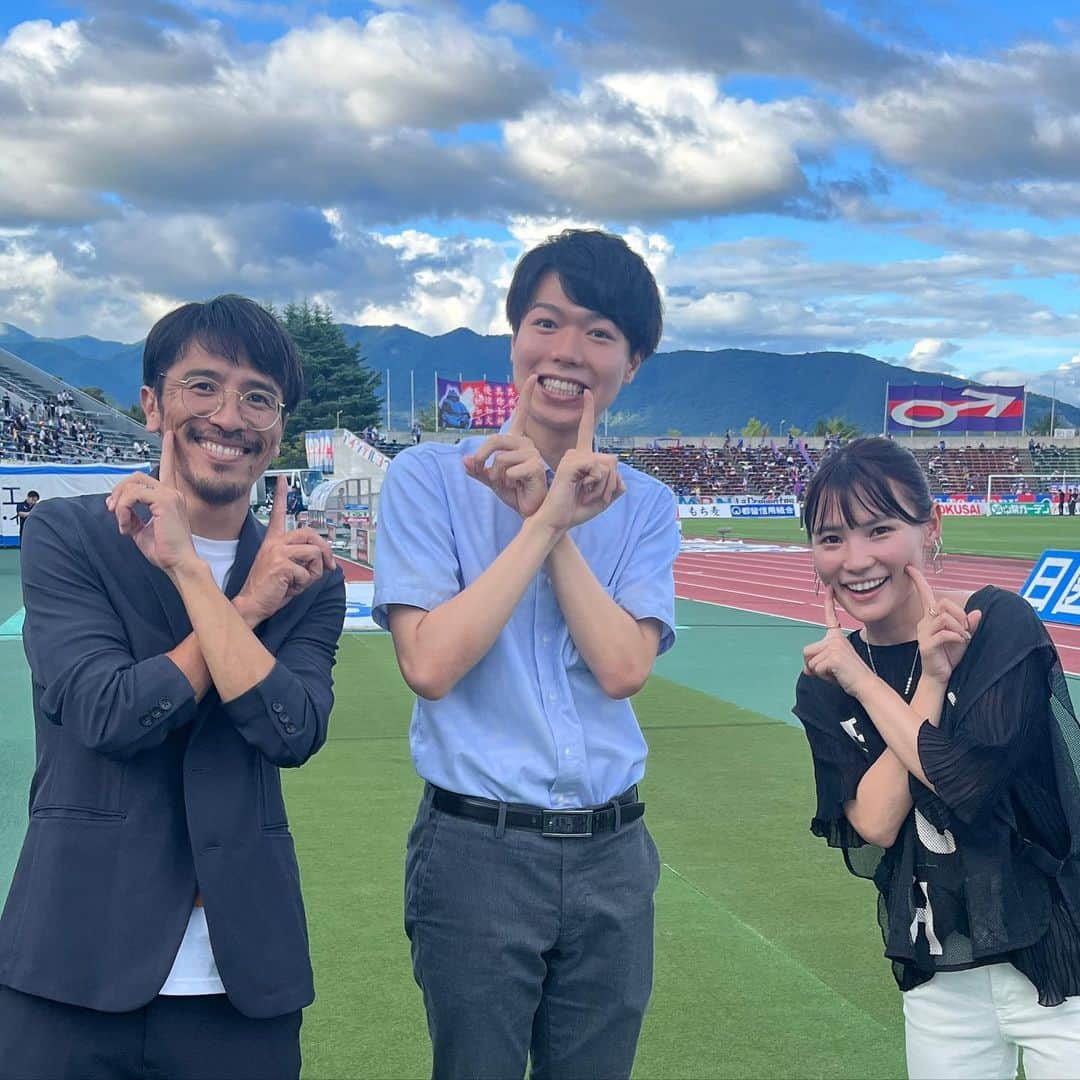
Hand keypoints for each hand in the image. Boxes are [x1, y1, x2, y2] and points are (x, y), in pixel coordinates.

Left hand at [104, 432, 196, 572]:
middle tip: (111, 510)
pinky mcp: (164, 501)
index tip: (168, 434)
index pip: (169, 468)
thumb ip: (132, 516)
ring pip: (133, 483)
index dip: (167, 451)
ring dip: (119, 501)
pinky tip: (124, 523)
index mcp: (171, 497)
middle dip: (119, 490)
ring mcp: (170, 495)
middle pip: (137, 476)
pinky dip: (123, 508)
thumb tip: (118, 509)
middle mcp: (173, 492)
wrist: (178, 563)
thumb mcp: (142, 531)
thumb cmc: (164, 551)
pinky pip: (133, 495)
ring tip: (120, 520)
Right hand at [233, 475, 335, 624]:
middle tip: (330, 567)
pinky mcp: (281, 563)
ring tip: (299, 581)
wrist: (252, 604)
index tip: (283, 478)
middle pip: (310, 533)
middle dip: (325, 551)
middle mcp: (274, 542)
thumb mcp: (290, 569)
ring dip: (314, 572)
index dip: (282, 495)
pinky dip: (305, 583)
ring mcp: (277, 551)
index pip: (279, 513)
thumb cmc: (271, 589)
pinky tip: (289, 588)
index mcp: (273, 541)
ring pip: (314, 552)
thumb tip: (327, 559)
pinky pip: (308, 571)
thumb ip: (303, 558)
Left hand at [463, 375, 547, 516]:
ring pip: (499, 459)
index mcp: (517, 442)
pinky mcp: (535, 467)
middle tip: (481, 471)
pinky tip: (517, 488)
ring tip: (507, 484)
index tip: (534, 377)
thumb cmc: (513, 492)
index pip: (521, 414)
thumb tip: (464, 461)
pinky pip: (507, 471)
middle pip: (495, 440)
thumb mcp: (490, 480)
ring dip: (495, 476)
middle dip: (481, 456)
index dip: (527, 396)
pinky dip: (505, 483)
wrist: (528, 510)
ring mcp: (533, 454)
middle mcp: (526, 444)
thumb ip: (478, 470)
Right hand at [534, 389, 624, 531]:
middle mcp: (575, 454)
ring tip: (585, 495)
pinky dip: (597, 484)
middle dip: (610, 484)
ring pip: (607, 465)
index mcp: (581, 458)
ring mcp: (571, 458)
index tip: (586, 393)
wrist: (557, 522)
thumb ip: (616, 486)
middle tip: (591, 496)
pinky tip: (581, 490)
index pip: (586, 430)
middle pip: (611, 460)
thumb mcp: (603, 498)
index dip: (587, 411)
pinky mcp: (569, 464)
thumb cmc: (576, 511)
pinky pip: (598, 468)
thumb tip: (620, 477)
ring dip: (603, 486)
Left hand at [802, 586, 875, 697]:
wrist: (864, 684)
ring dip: (818, 672)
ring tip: (835, 672)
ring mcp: (834, 646)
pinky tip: (837, 675)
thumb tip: (805, 669)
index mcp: (837, 637)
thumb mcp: (830, 664)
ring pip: (809, 662)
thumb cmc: (848, 675)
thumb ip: (817, 662)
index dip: (829, 602)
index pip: (830, 617)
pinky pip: (815, 669)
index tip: (830, 587)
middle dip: (811, 665)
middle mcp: (835, 638)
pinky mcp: (833, 656)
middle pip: (806, 651)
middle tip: (830, 670)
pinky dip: (823, 676)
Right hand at [907, 565, 981, 684]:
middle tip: (966, 628)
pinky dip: (957, 636)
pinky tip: (960, 642)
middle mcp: (924, 622)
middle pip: (943, 604)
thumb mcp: (964, 637)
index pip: (924, 594)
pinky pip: (944, 633)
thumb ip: (970, 625)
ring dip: (960, 627)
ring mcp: (923, 633)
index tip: (909, 568)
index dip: (918, 580)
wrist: (940, 676)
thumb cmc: (950, 654)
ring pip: (944, 617)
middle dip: (960, 613)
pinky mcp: (926, 645)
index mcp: (931, 617)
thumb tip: (977, 613)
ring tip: (964, 638)